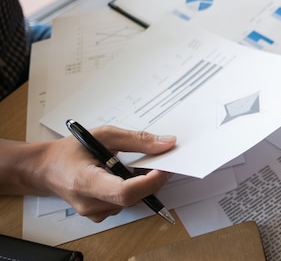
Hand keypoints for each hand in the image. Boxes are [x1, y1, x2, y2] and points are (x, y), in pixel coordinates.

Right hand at [40, 126, 175, 221]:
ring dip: (143, 184)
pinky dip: (133, 189)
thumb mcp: (103, 135)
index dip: (149, 182)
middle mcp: (89, 203)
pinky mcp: (99, 214)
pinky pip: (125, 204)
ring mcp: (94, 212)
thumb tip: (166, 143)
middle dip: (152, 180)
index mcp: (85, 182)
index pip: (124, 192)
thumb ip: (137, 139)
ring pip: (132, 201)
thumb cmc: (70, 151)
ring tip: (139, 164)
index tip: (164, 168)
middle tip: (161, 161)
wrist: (46, 168)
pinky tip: (127, 175)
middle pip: (132, 198)